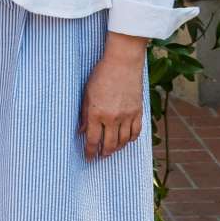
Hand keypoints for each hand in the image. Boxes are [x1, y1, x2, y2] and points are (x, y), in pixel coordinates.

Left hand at [79, 35, 146, 160]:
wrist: (123, 62)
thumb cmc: (101, 74)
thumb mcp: (87, 93)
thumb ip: (84, 114)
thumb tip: (81, 131)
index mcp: (97, 113)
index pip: (93, 140)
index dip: (90, 152)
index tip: (88, 157)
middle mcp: (112, 118)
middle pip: (109, 144)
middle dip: (104, 153)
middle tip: (100, 156)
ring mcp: (127, 116)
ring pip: (124, 141)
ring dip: (117, 148)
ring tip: (112, 150)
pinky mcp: (138, 111)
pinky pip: (136, 132)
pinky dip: (131, 139)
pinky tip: (126, 140)